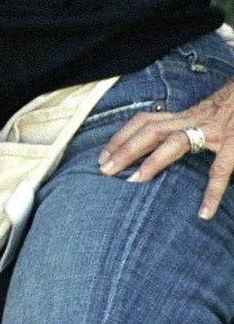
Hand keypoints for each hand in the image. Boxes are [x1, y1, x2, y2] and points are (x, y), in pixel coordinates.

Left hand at [97, 80, 233, 218]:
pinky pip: (221, 169)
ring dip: (153, 161)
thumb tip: (152, 148)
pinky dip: (212, 192)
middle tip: (105, 170)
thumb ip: (180, 129)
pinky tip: (204, 212)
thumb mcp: (201, 115)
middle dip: (125, 148)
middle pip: (151, 130)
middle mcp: (193, 120)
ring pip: (176, 142)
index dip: (121, 136)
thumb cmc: (229, 111)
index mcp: (183, 116)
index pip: (144, 121)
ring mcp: (213, 132)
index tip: (103, 156)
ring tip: (135, 182)